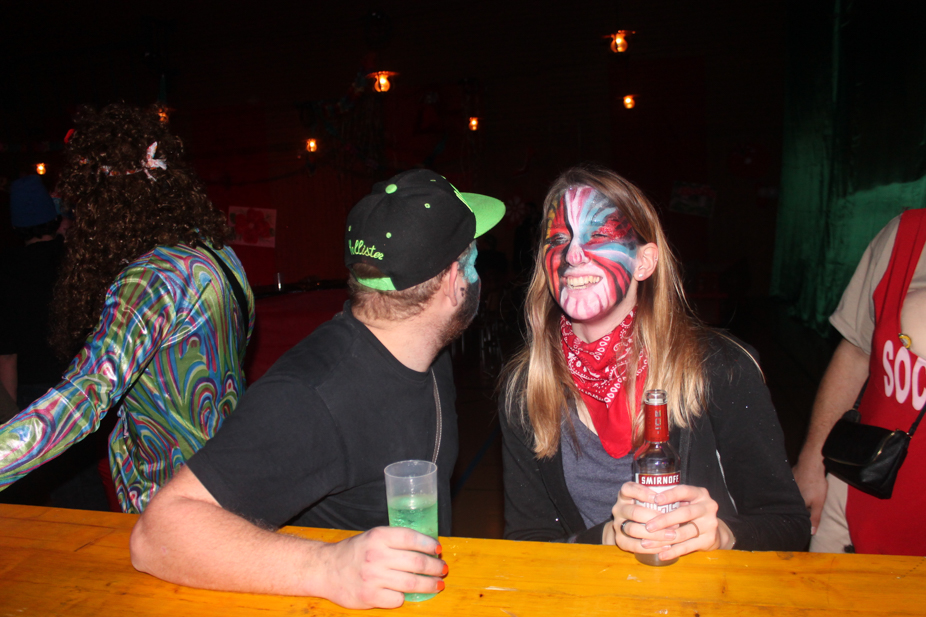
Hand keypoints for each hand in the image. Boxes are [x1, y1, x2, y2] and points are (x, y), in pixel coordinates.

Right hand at [314, 526, 445, 608]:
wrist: (325, 569)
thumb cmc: (353, 553)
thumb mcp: (372, 537)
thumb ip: (395, 541)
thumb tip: (426, 548)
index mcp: (379, 536)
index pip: (412, 538)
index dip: (429, 544)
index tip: (438, 550)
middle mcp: (376, 555)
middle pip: (417, 563)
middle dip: (435, 567)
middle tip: (443, 569)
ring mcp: (373, 577)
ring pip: (412, 583)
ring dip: (429, 585)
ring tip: (438, 584)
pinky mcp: (369, 596)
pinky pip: (397, 599)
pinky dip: (405, 597)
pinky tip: (407, 594)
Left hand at [610, 482, 733, 560]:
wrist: (713, 531)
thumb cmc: (690, 512)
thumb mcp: (684, 501)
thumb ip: (670, 500)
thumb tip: (641, 500)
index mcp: (699, 493)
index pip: (684, 491)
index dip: (670, 495)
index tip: (655, 499)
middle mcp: (708, 507)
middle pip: (685, 513)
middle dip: (664, 520)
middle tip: (648, 526)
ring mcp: (710, 524)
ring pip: (685, 532)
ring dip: (665, 539)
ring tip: (648, 543)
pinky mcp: (709, 539)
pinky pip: (688, 546)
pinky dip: (673, 551)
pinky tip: (661, 554)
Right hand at [792, 458, 826, 534]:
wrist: (811, 464)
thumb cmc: (815, 484)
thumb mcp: (819, 503)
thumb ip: (815, 518)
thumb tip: (812, 533)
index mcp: (795, 504)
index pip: (795, 516)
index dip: (798, 521)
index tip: (800, 525)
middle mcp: (788, 497)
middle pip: (792, 507)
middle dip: (796, 512)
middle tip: (802, 513)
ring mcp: (787, 488)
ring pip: (791, 499)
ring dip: (794, 502)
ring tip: (800, 504)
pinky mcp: (788, 480)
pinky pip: (790, 491)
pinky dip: (793, 493)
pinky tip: (798, 491)